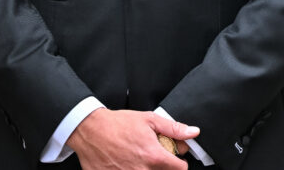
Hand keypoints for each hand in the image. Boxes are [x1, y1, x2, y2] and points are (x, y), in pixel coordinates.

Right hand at [67, 108, 199, 168]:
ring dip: (149, 169)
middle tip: (155, 156)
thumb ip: (173, 129)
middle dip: (164, 167)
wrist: (90, 131)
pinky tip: (127, 163)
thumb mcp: (149, 120)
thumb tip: (193, 132)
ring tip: (140, 158)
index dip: (180, 162)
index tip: (176, 158)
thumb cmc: (118, 124)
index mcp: (153, 156)